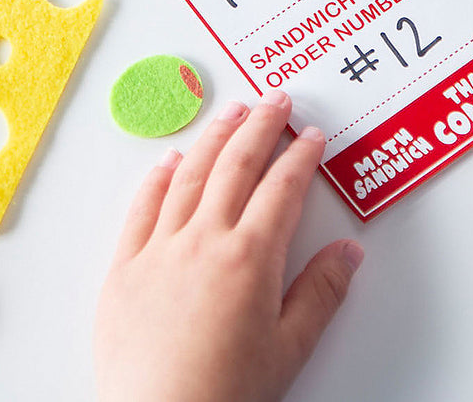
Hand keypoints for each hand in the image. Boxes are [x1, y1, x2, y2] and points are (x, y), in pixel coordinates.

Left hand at [95, 91, 364, 401]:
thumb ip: (320, 294)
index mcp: (250, 258)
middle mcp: (204, 240)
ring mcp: (159, 249)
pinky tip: (170, 160)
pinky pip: (142, 208)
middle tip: (276, 100)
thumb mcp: (290, 351)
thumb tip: (348, 252)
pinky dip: (158, 177)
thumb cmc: (225, 398)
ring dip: (214, 137)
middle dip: (261, 126)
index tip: (312, 136)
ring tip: (231, 112)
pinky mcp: (124, 268)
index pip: (282, 188)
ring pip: (190, 174)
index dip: (300, 156)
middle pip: (236, 164)